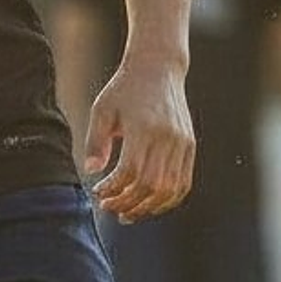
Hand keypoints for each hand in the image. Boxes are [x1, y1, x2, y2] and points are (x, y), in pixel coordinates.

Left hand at [81, 57, 194, 222]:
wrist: (158, 68)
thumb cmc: (125, 89)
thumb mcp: (102, 110)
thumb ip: (96, 141)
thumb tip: (91, 170)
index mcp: (144, 128)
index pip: (130, 172)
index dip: (113, 189)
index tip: (98, 192)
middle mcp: (168, 138)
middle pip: (151, 186)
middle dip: (128, 203)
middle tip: (109, 207)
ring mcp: (183, 143)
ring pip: (170, 189)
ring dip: (148, 207)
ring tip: (127, 213)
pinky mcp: (190, 146)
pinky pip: (184, 182)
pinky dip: (167, 199)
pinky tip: (149, 204)